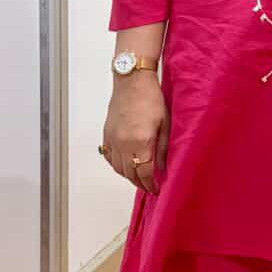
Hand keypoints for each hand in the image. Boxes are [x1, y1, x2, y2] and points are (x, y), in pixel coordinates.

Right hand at [100, 74, 168, 194]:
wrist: (132, 81)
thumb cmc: (151, 98)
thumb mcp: (164, 124)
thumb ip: (162, 149)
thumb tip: (163, 168)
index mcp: (140, 141)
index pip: (143, 173)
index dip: (150, 184)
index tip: (156, 189)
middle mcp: (123, 143)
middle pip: (129, 173)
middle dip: (140, 182)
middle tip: (149, 185)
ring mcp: (113, 139)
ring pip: (117, 167)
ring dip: (128, 175)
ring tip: (138, 176)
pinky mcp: (107, 133)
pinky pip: (109, 156)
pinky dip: (116, 164)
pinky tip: (125, 164)